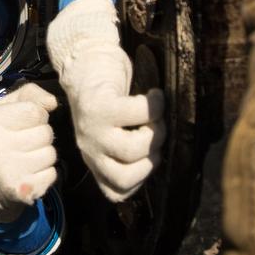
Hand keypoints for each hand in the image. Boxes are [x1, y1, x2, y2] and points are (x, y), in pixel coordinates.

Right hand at [0, 84, 58, 222]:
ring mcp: (8, 170)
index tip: (20, 124)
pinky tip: (27, 174)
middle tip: (21, 144)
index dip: (34, 116)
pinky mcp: (21, 190)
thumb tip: (52, 103)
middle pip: (46, 133)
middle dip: (39, 137)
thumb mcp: (5, 108)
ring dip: (42, 156)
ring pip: (51, 154)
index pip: (35, 111)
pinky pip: (52, 174)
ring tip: (24, 158)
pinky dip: (44, 175)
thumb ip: (30, 94)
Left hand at [46, 0, 164, 201]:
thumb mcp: (116, 132)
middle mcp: (90, 150)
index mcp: (96, 161)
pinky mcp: (98, 106)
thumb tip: (169, 157)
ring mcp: (91, 130)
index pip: (116, 192)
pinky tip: (154, 96)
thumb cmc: (110, 99)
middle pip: (129, 172)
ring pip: (133, 148)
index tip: (152, 155)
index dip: (142, 177)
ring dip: (156, 129)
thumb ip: (134, 151)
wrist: (86, 62)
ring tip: (155, 114)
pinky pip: (137, 114)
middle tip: (157, 129)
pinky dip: (154, 106)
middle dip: (154, 152)